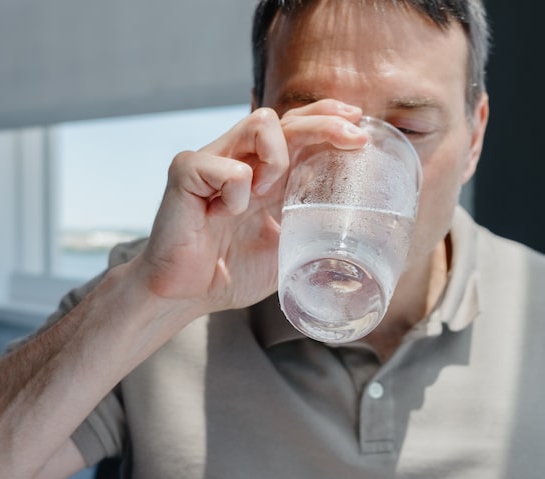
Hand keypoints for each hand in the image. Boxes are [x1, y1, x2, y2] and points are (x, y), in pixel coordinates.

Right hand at [133, 100, 366, 313]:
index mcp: (261, 173)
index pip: (295, 126)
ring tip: (269, 193)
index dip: (325, 116)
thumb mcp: (285, 244)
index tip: (357, 121)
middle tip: (354, 139)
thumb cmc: (230, 271)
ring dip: (279, 157)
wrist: (186, 295)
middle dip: (324, 123)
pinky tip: (223, 216)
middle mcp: (238, 158)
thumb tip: (356, 217)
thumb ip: (309, 221)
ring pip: (258, 123)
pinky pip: (228, 168)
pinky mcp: (186, 171)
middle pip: (285, 117)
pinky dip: (237, 193)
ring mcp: (211, 160)